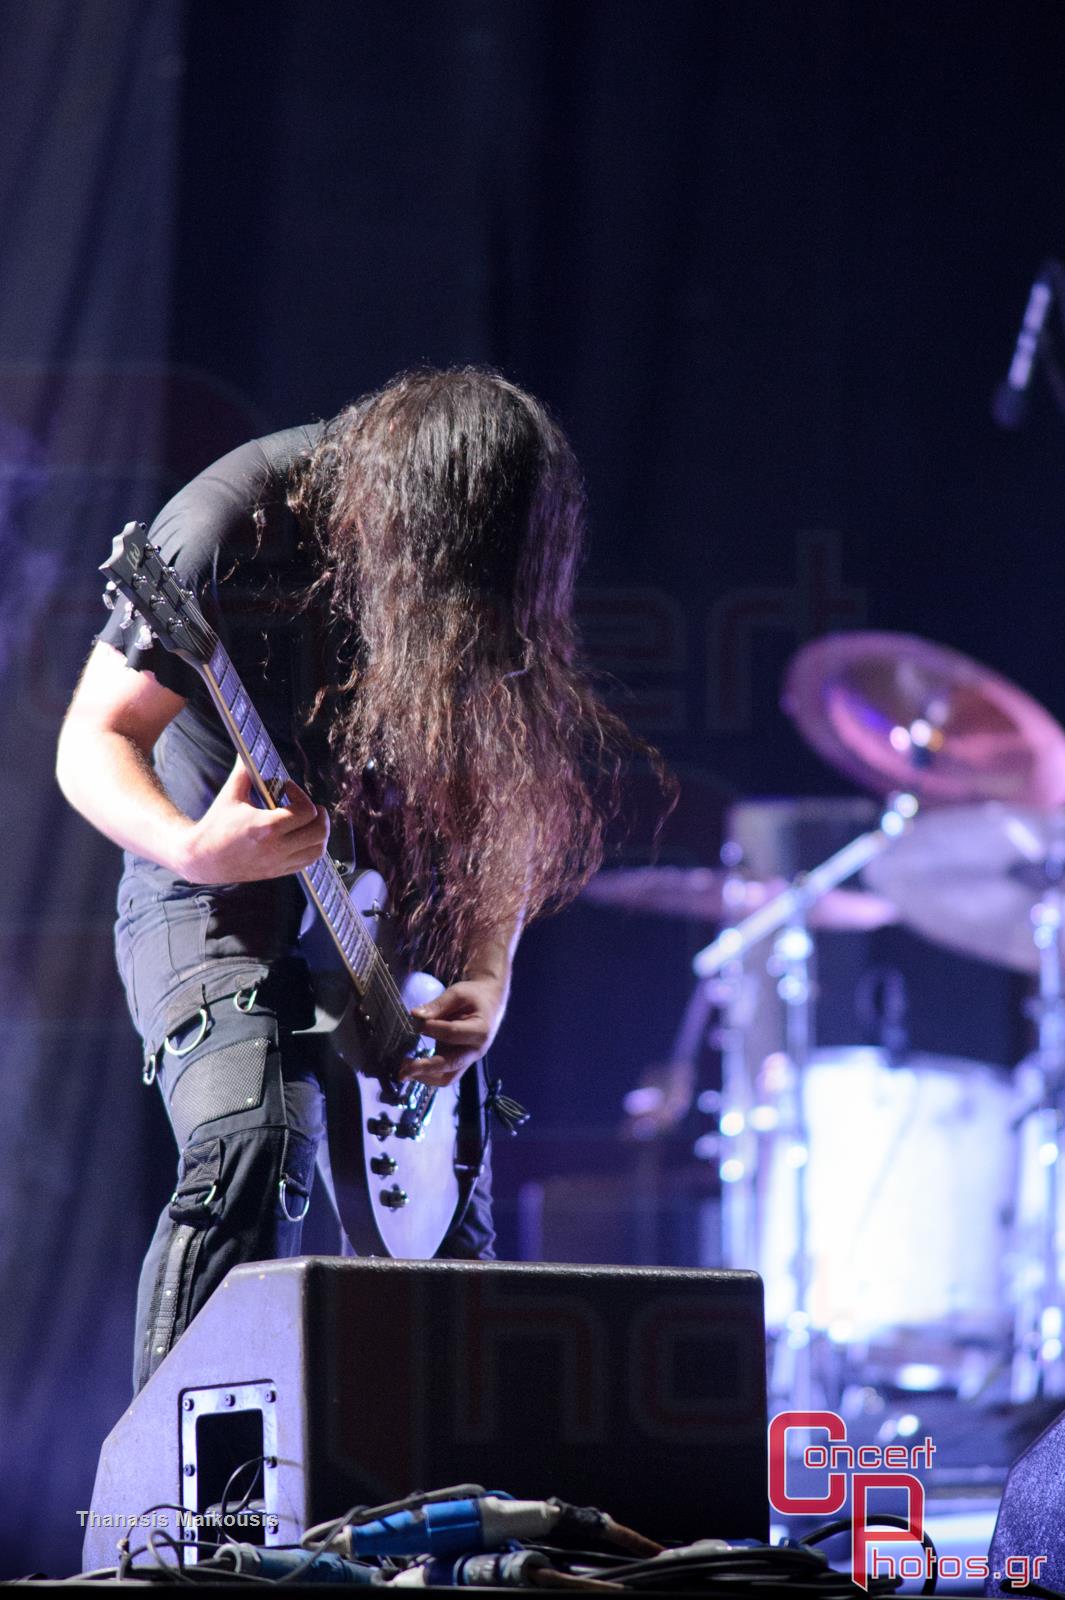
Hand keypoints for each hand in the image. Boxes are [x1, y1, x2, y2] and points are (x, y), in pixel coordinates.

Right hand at [177, 757, 328, 883]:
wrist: (202, 858)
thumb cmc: (215, 826)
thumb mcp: (230, 795)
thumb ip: (244, 771)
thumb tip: (247, 749)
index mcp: (266, 828)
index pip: (306, 812)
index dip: (302, 796)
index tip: (288, 789)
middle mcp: (275, 848)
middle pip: (319, 832)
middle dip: (319, 815)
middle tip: (309, 806)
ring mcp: (278, 863)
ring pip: (317, 850)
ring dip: (318, 833)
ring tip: (308, 821)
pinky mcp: (277, 872)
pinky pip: (307, 862)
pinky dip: (311, 848)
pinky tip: (300, 836)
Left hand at [402, 977, 507, 1086]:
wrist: (489, 1002)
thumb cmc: (474, 996)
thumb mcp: (458, 993)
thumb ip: (438, 1005)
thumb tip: (415, 1016)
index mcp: (480, 1031)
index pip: (453, 1033)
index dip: (433, 1029)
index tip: (417, 1023)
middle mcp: (475, 1050)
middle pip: (451, 1065)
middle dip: (426, 1068)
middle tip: (404, 1067)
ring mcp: (467, 1059)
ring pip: (447, 1077)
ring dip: (424, 1077)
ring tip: (403, 1072)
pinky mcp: (457, 1061)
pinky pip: (443, 1074)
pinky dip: (426, 1075)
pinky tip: (409, 1068)